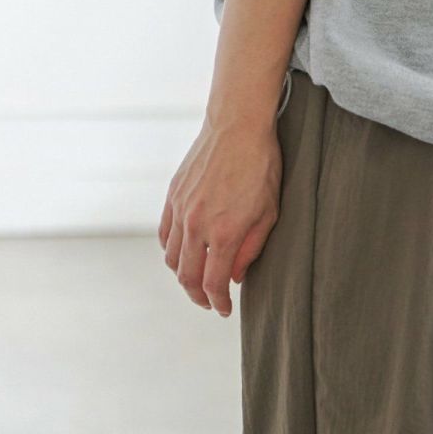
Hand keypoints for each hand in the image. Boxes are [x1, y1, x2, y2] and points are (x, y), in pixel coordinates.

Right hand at [157, 118, 282, 316]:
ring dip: (182, 275)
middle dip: (198, 296)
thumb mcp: (269, 211)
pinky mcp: (172, 195)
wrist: (238, 125)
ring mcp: (180, 210)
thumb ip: (251, 249)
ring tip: (196, 278)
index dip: (217, 302)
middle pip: (187, 277)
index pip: (212, 284)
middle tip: (209, 301)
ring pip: (171, 258)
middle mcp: (196, 226)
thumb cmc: (261, 166)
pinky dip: (170, 249)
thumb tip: (235, 277)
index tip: (224, 309)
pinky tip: (183, 251)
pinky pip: (163, 234)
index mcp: (223, 233)